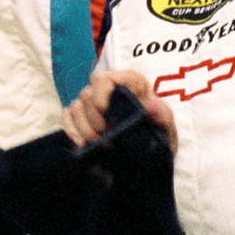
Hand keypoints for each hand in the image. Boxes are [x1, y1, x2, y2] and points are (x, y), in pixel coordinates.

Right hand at [62, 68, 176, 151]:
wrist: (152, 156)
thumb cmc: (159, 136)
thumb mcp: (167, 127)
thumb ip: (163, 114)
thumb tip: (152, 104)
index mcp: (131, 84)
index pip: (106, 77)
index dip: (100, 91)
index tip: (103, 109)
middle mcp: (109, 90)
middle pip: (88, 94)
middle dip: (94, 119)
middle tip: (107, 138)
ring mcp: (93, 104)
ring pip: (76, 106)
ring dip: (84, 128)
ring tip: (100, 144)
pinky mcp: (82, 118)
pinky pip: (67, 117)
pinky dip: (72, 130)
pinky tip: (83, 144)